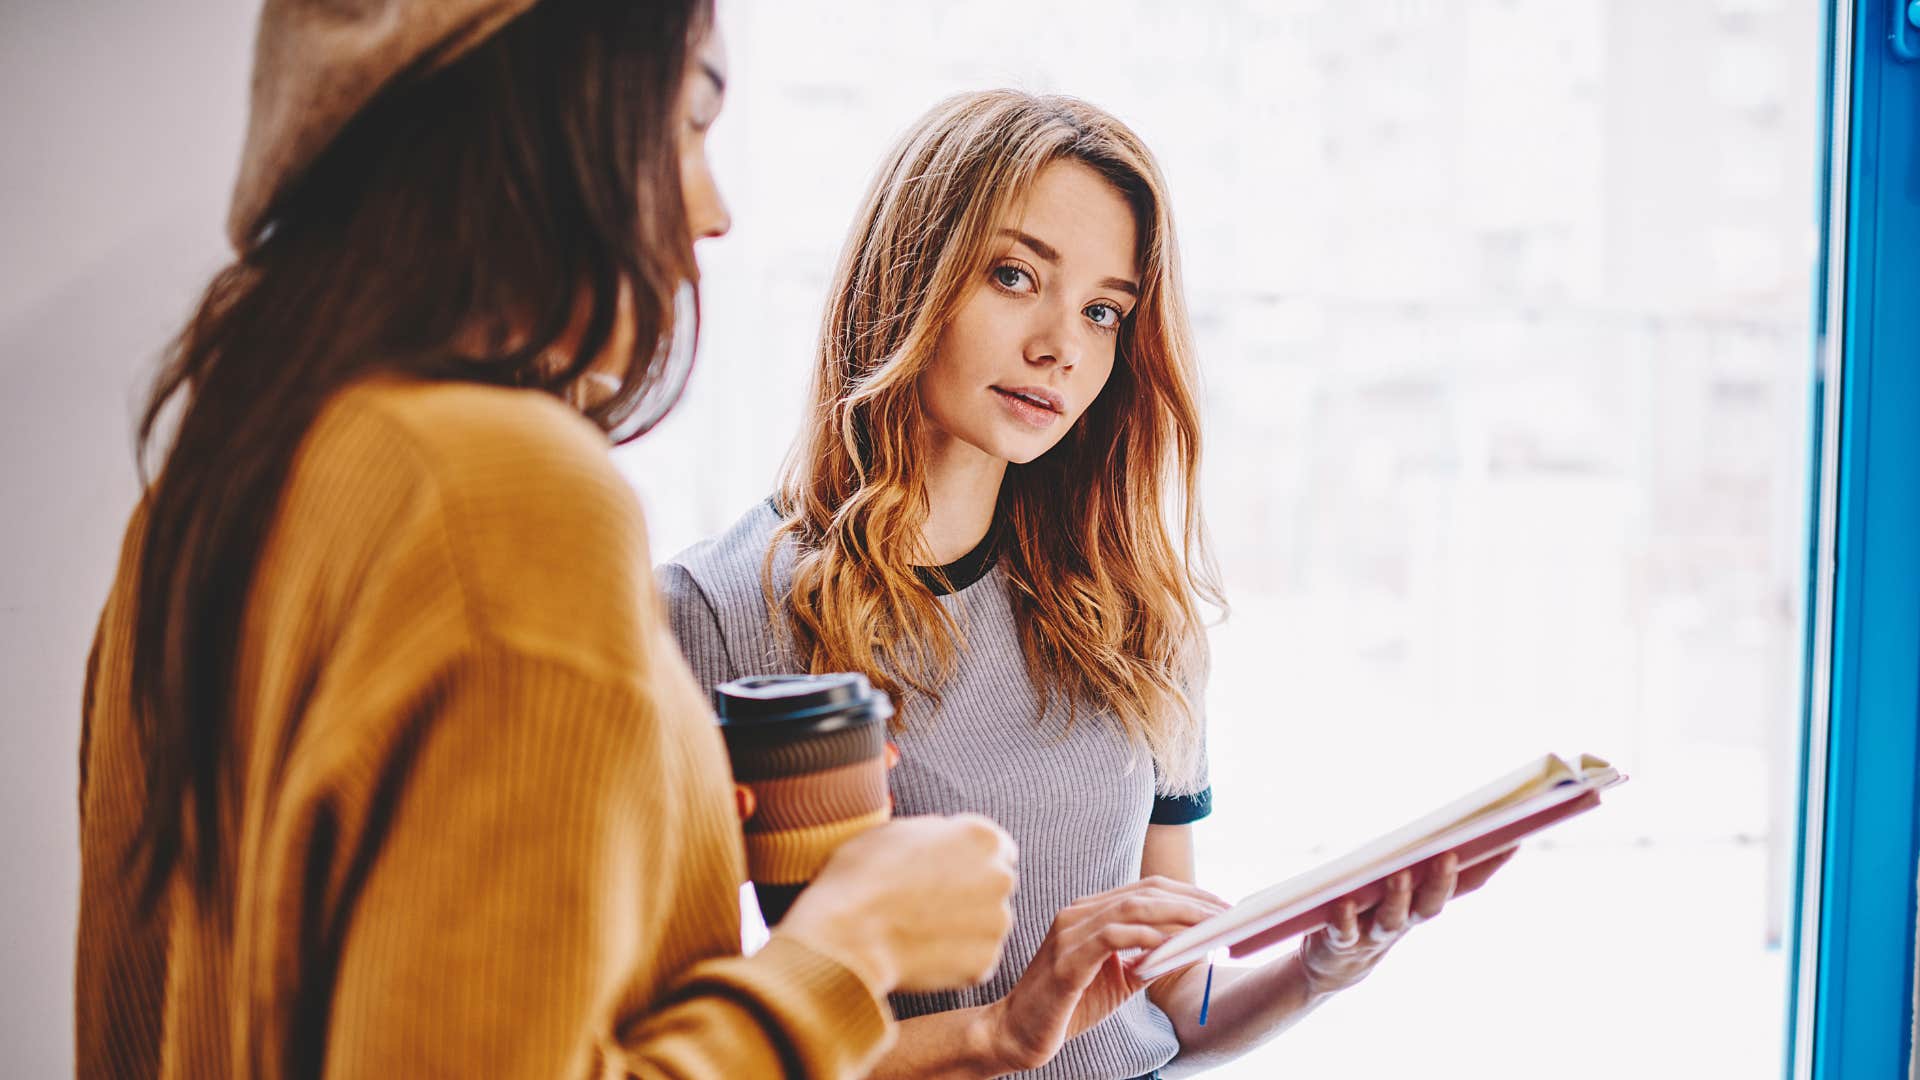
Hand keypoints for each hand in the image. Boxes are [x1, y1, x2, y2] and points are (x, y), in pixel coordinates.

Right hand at [777, 814, 1017, 994]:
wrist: (844, 937)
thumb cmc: (859, 878)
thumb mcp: (895, 832)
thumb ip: (936, 835)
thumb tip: (945, 841)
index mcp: (981, 837)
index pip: (997, 848)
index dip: (969, 861)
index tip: (947, 874)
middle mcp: (999, 877)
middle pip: (993, 886)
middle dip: (970, 894)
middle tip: (927, 905)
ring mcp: (996, 923)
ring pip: (986, 924)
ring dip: (963, 928)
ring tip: (918, 931)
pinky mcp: (985, 963)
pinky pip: (975, 959)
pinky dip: (954, 960)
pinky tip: (920, 954)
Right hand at [982, 877, 1228, 1073]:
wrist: (1017, 1032)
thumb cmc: (1068, 1006)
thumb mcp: (1119, 980)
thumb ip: (1149, 961)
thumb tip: (1194, 948)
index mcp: (1089, 913)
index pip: (1147, 890)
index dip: (1188, 893)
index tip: (1223, 906)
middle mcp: (1078, 913)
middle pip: (1146, 893)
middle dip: (1193, 902)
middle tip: (1229, 915)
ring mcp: (1069, 933)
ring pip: (1132, 908)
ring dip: (1178, 915)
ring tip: (1210, 927)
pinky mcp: (1066, 960)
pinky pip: (1111, 936)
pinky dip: (1145, 937)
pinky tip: (1170, 945)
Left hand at [1297, 847, 1515, 996]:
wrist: (1334, 966)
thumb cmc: (1368, 913)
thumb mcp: (1392, 886)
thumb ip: (1411, 859)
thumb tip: (1437, 816)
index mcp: (1422, 901)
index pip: (1462, 885)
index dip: (1488, 865)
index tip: (1511, 841)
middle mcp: (1404, 919)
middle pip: (1430, 903)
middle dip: (1441, 881)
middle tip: (1449, 857)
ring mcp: (1374, 933)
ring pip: (1392, 918)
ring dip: (1398, 897)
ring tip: (1399, 875)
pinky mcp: (1341, 943)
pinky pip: (1345, 932)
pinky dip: (1345, 920)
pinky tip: (1344, 904)